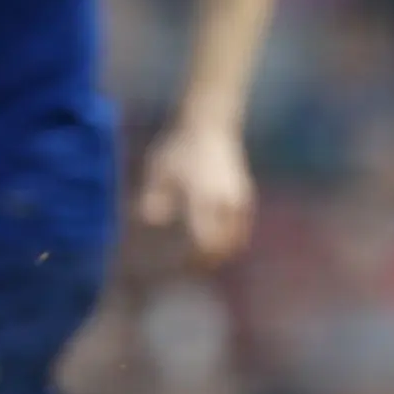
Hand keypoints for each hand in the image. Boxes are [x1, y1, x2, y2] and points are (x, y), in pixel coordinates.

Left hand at [138, 114, 255, 262]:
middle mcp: (225, 202)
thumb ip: (154, 197)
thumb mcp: (157, 171)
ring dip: (223, 252)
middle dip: (209, 260)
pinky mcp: (245, 195)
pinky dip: (233, 239)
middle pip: (224, 245)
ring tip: (202, 259)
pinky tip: (216, 242)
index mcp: (202, 198)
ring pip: (238, 238)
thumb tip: (149, 220)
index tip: (183, 266)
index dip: (196, 259)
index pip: (205, 241)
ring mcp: (239, 199)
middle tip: (191, 268)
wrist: (209, 125)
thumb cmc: (177, 148)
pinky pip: (243, 227)